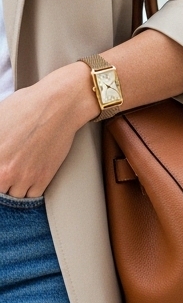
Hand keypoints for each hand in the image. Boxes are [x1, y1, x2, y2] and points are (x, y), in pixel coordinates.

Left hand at [0, 63, 96, 196]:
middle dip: (2, 182)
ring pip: (13, 197)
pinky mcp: (43, 178)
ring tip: (15, 177)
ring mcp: (24, 177)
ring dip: (13, 189)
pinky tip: (27, 181)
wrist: (57, 105)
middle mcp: (5, 171)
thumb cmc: (25, 106)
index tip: (1, 170)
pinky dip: (28, 191)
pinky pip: (31, 196)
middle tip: (8, 171)